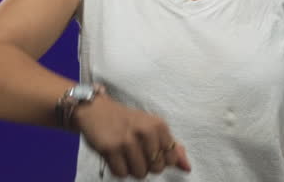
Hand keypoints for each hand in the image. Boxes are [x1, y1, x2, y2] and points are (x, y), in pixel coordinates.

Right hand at [73, 94, 191, 178]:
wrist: (96, 110)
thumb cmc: (128, 121)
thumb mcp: (152, 127)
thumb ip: (172, 147)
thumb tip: (187, 167)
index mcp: (158, 125)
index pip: (171, 159)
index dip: (160, 159)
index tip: (150, 150)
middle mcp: (145, 131)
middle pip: (156, 168)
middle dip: (146, 165)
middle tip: (136, 152)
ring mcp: (127, 140)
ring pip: (139, 173)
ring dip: (131, 168)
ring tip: (125, 154)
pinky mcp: (110, 148)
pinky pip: (121, 174)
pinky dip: (118, 169)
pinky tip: (115, 156)